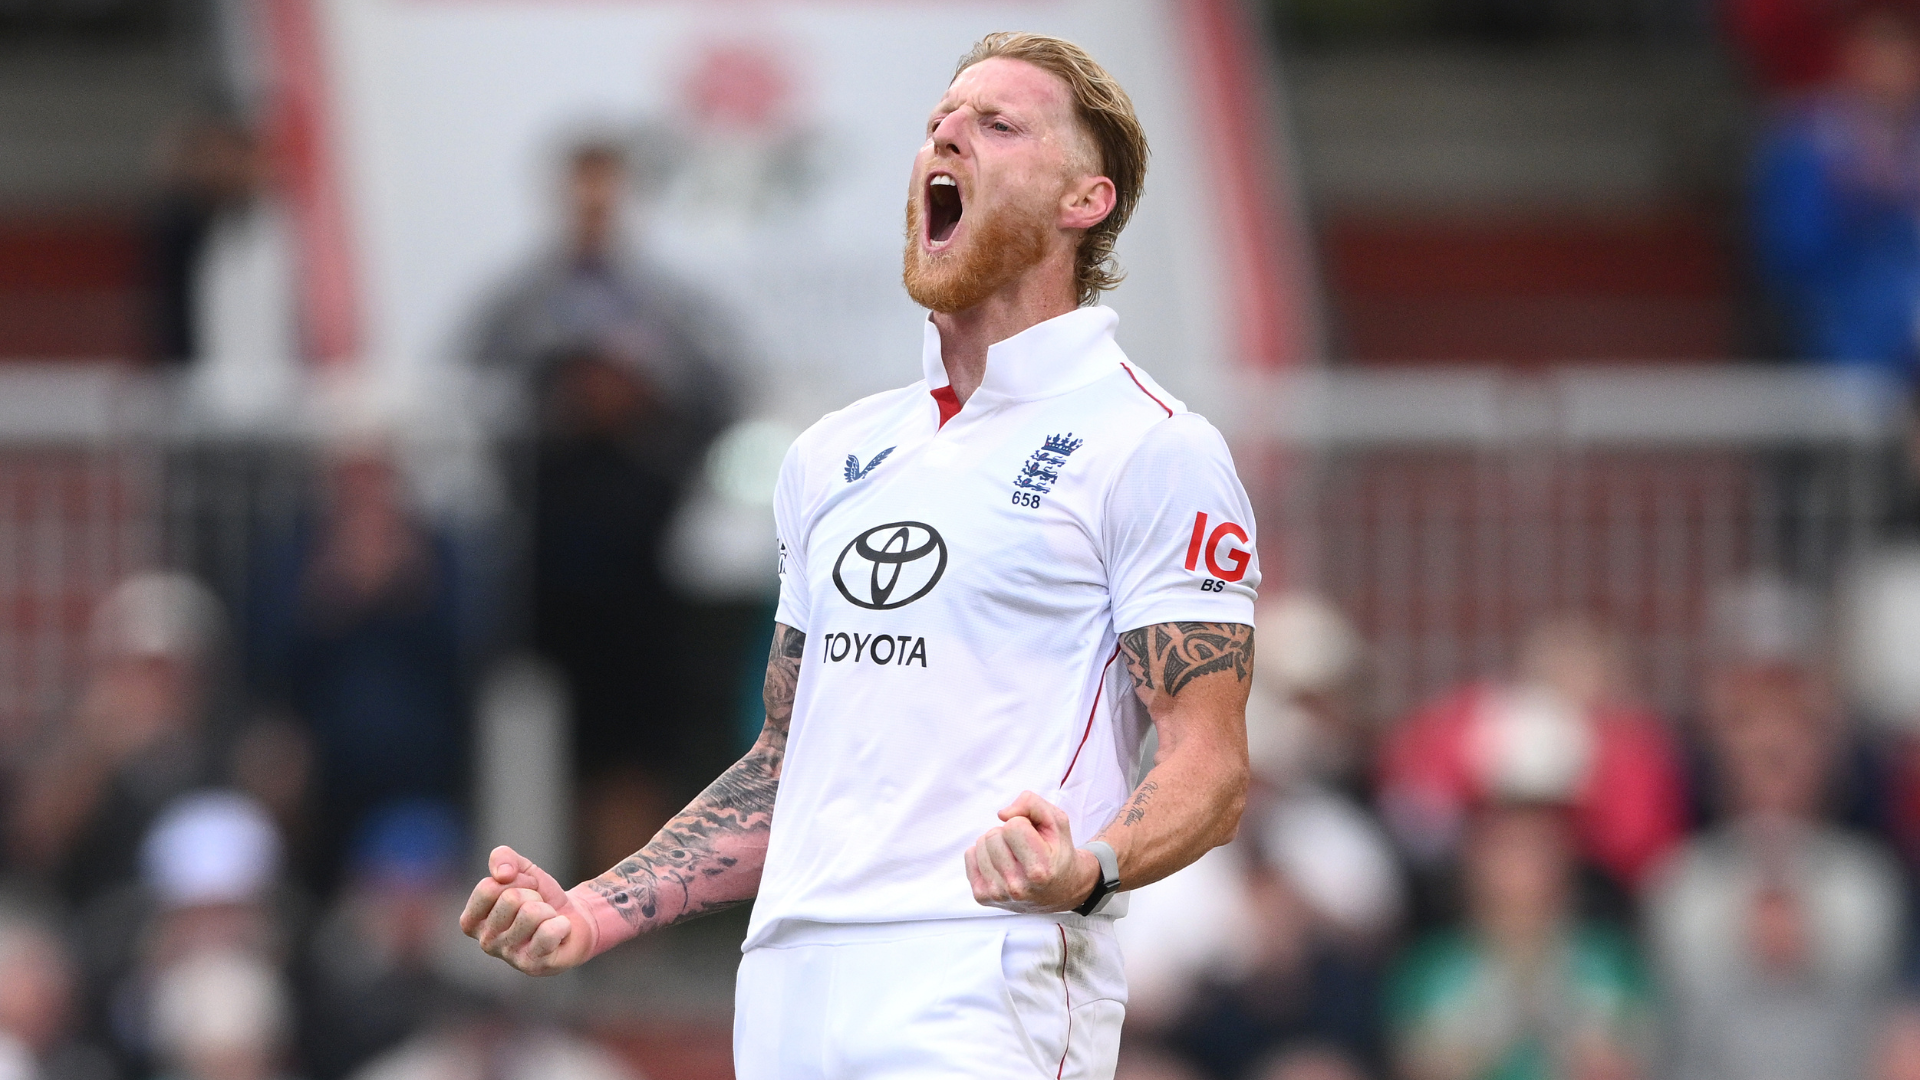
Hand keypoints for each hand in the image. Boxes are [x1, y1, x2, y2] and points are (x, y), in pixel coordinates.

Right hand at [459, 845, 595, 974]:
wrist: (574, 919)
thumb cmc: (541, 897)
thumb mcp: (521, 869)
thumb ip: (502, 858)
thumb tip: (502, 873)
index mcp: (472, 921)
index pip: (488, 888)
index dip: (516, 880)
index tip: (526, 889)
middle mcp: (485, 942)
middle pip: (511, 899)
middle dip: (533, 895)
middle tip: (540, 906)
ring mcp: (508, 956)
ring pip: (531, 913)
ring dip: (548, 911)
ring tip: (547, 920)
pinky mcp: (532, 965)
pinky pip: (548, 932)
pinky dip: (561, 925)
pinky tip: (558, 934)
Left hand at [964, 791, 1100, 912]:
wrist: (1060, 890)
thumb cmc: (1057, 852)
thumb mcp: (1057, 822)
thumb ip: (1033, 804)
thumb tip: (1002, 814)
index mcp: (1039, 870)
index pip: (1013, 826)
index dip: (1023, 823)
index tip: (1034, 838)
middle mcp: (1017, 887)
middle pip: (993, 835)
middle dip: (1007, 834)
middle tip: (1024, 848)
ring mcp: (997, 894)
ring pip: (980, 844)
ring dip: (995, 844)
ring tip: (1013, 856)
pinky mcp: (983, 897)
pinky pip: (970, 856)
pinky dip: (983, 854)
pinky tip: (1001, 864)